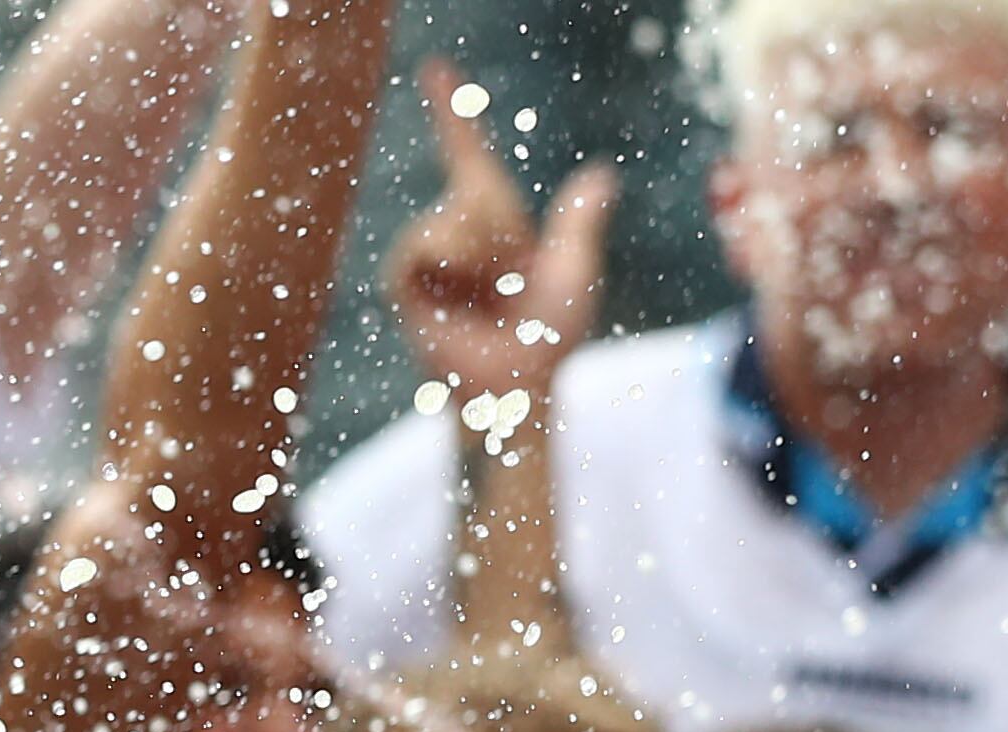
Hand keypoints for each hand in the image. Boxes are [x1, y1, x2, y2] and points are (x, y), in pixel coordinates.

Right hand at [391, 70, 611, 441]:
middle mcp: (456, 229)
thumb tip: (601, 175)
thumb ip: (580, 220)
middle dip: (502, 228)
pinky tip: (459, 298)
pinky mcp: (406, 281)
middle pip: (471, 187)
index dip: (451, 111)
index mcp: (493, 219)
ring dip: (481, 255)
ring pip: (450, 218)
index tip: (434, 69)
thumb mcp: (575, 269)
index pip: (466, 152)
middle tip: (512, 277)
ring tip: (487, 293)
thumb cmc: (549, 338)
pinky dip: (452, 267)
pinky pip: (424, 246)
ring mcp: (428, 254)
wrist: (514, 386)